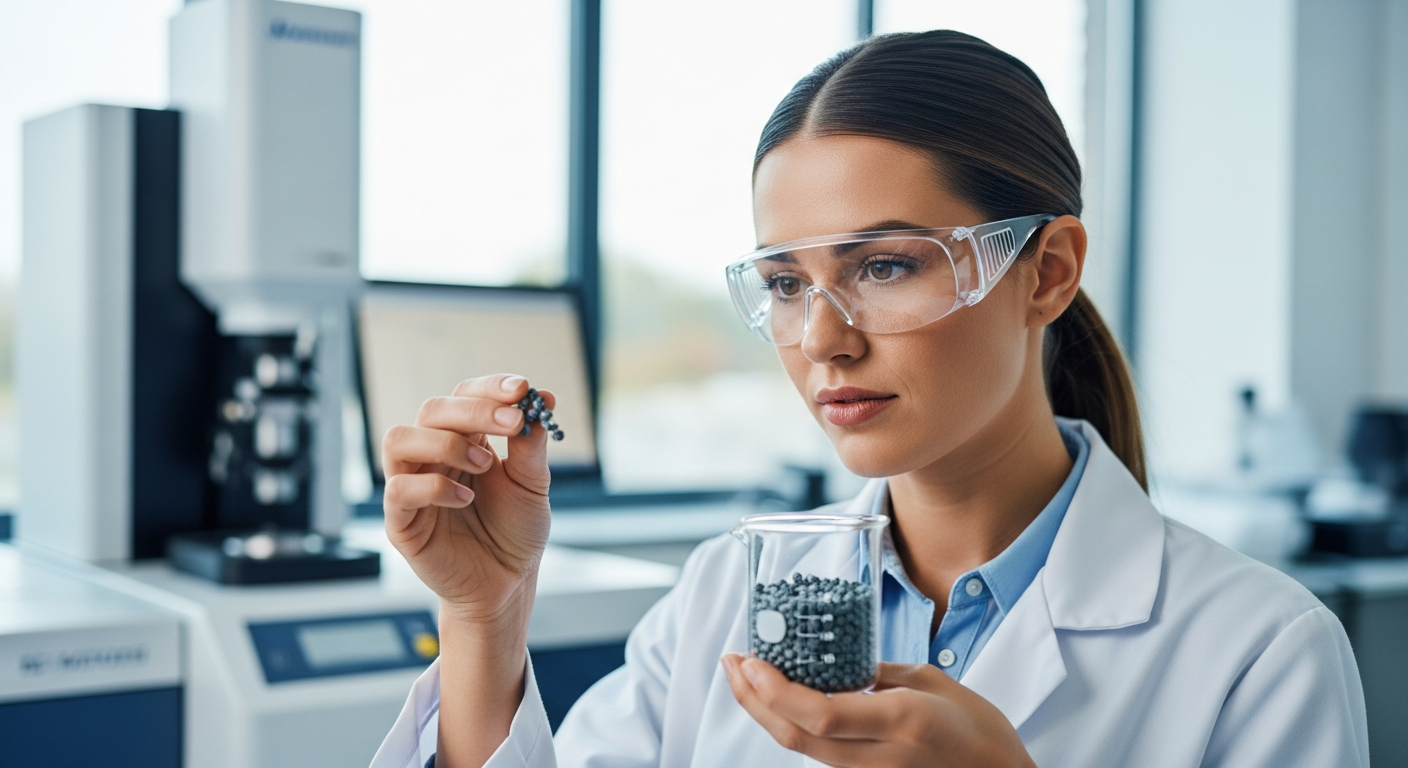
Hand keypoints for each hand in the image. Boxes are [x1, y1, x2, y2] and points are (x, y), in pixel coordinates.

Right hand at [382, 374, 552, 624]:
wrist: (508, 583)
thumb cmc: (516, 531)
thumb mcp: (532, 484)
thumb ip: (531, 444)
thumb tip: (545, 396)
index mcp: (465, 439)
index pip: (463, 395)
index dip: (489, 388)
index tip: (521, 389)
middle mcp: (432, 456)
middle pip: (432, 409)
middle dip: (474, 411)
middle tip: (513, 424)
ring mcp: (412, 486)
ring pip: (399, 439)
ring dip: (445, 442)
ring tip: (484, 465)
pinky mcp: (401, 521)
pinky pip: (399, 489)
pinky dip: (433, 487)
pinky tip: (466, 499)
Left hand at [721, 655, 1035, 767]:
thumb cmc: (979, 730)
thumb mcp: (932, 682)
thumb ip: (880, 675)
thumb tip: (839, 665)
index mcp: (900, 722)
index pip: (820, 715)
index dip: (775, 691)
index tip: (750, 661)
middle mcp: (879, 755)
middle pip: (796, 736)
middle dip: (753, 699)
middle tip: (732, 662)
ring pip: (800, 748)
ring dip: (765, 712)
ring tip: (746, 676)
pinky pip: (818, 754)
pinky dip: (791, 724)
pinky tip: (779, 700)